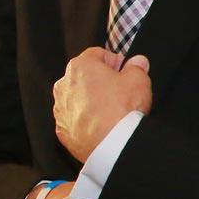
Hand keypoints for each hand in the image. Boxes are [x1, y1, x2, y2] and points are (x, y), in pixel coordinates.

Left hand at [53, 47, 151, 162]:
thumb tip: (138, 62)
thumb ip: (137, 67)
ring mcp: (60, 107)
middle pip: (84, 76)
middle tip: (120, 90)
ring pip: (77, 97)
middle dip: (101, 80)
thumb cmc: (122, 108)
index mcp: (80, 66)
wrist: (110, 143)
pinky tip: (101, 124)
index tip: (123, 70)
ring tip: (111, 110)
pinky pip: (74, 118)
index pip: (97, 54)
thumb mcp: (138, 80)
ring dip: (91, 100)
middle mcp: (63, 84)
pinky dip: (85, 119)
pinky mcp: (61, 127)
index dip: (113, 60)